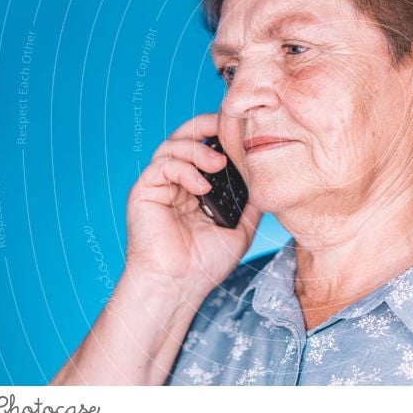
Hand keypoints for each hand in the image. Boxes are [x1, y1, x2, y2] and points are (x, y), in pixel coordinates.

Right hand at [125, 113, 261, 295]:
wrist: (179, 286)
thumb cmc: (205, 265)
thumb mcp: (240, 229)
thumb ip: (251, 204)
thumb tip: (267, 184)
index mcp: (196, 187)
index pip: (205, 147)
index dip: (220, 133)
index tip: (241, 129)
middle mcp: (177, 181)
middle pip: (186, 136)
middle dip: (206, 126)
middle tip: (228, 127)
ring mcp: (160, 185)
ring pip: (173, 146)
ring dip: (198, 149)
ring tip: (219, 164)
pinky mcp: (144, 191)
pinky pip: (162, 165)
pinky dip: (184, 169)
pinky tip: (201, 187)